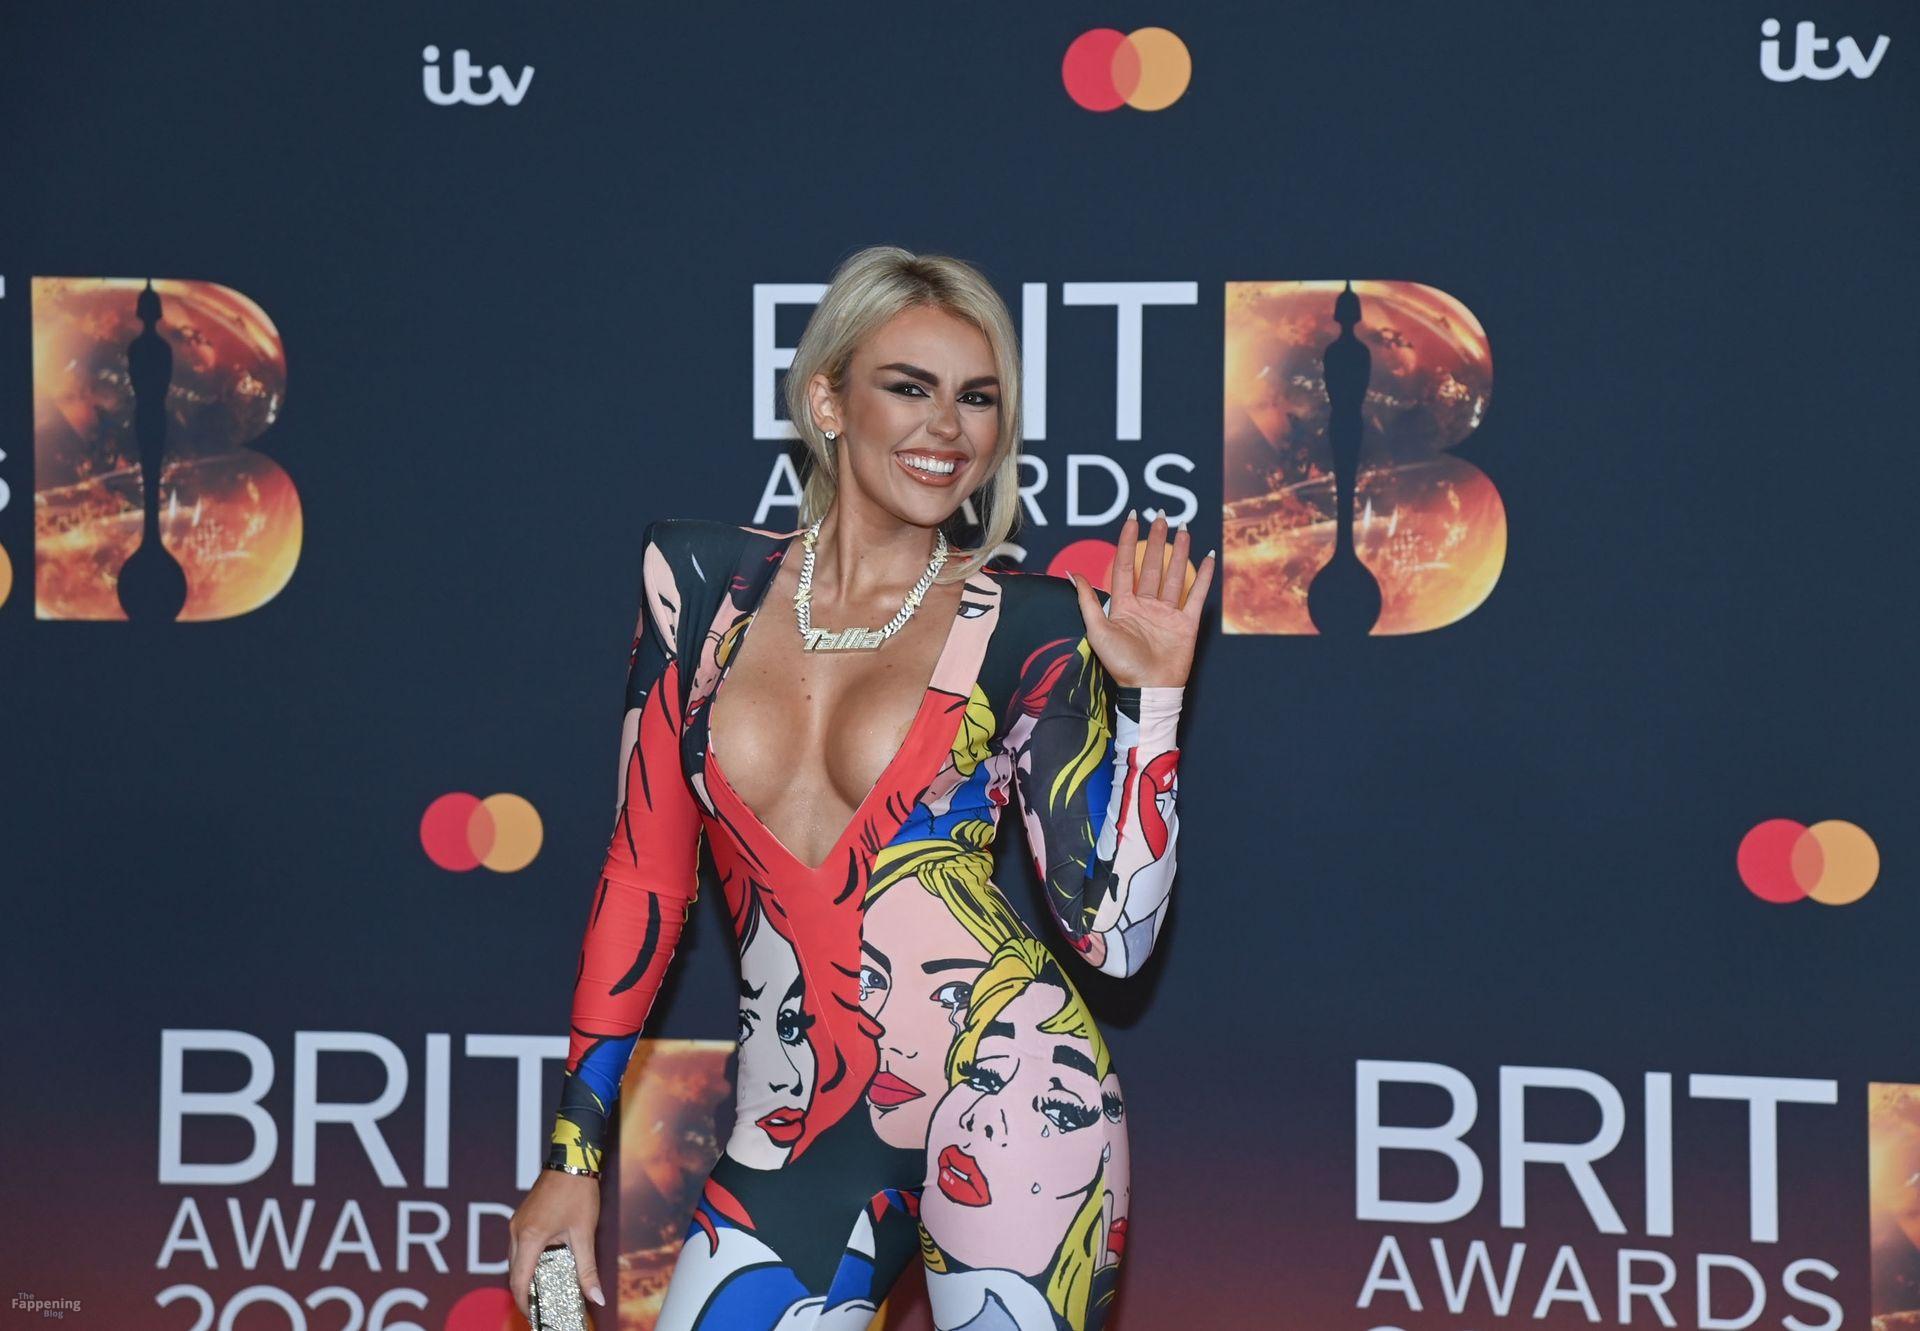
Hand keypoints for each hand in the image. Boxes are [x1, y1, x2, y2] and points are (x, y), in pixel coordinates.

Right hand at [507, 1169, 606, 1318]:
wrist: (572, 1161)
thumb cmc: (577, 1192)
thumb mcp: (584, 1234)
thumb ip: (587, 1269)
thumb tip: (596, 1296)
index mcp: (530, 1237)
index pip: (519, 1280)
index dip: (524, 1302)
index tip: (534, 1315)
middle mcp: (517, 1231)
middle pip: (515, 1272)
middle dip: (527, 1292)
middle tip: (543, 1306)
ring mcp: (517, 1223)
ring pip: (516, 1260)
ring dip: (528, 1275)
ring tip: (546, 1289)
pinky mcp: (521, 1218)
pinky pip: (519, 1247)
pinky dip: (529, 1260)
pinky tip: (546, 1265)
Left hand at [1069, 511, 1212, 687]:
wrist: (1148, 689)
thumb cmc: (1121, 665)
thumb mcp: (1097, 630)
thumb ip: (1087, 601)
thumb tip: (1072, 573)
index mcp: (1124, 605)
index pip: (1125, 565)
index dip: (1128, 541)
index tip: (1133, 519)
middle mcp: (1146, 605)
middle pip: (1151, 566)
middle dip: (1156, 540)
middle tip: (1162, 516)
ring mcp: (1167, 613)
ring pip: (1174, 575)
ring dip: (1180, 552)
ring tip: (1184, 528)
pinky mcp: (1186, 623)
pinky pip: (1196, 594)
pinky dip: (1204, 576)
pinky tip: (1209, 557)